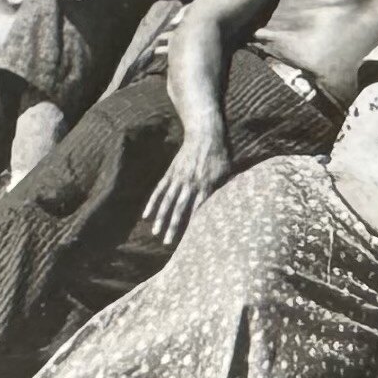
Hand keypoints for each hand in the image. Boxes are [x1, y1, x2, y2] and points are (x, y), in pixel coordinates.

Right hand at [144, 128, 230, 245]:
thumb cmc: (220, 153)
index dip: (192, 224)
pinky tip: (146, 215)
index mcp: (205, 186)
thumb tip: (231, 201)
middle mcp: (190, 184)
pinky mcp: (170, 173)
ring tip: (155, 233)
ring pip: (167, 202)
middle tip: (167, 242)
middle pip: (179, 209)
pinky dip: (152, 202)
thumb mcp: (227, 171)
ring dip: (160, 218)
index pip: (198, 209)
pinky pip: (159, 190)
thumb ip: (226, 187)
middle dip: (173, 227)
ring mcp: (178, 179)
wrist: (205, 134)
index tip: (189, 239)